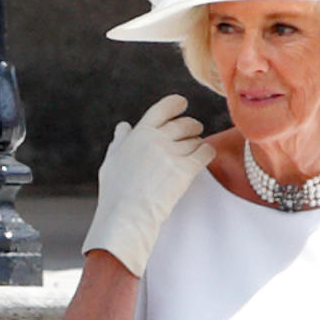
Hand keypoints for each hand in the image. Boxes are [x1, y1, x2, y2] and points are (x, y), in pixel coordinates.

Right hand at [82, 94, 213, 275]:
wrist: (128, 215)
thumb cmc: (116, 193)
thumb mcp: (111, 162)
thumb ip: (120, 142)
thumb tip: (123, 127)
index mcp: (140, 133)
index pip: (163, 108)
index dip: (176, 104)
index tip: (182, 104)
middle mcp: (158, 139)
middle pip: (184, 124)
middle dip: (191, 126)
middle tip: (194, 130)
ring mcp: (172, 153)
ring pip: (196, 139)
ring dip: (198, 142)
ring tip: (197, 148)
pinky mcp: (185, 169)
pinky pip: (205, 153)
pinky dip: (208, 152)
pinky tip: (207, 155)